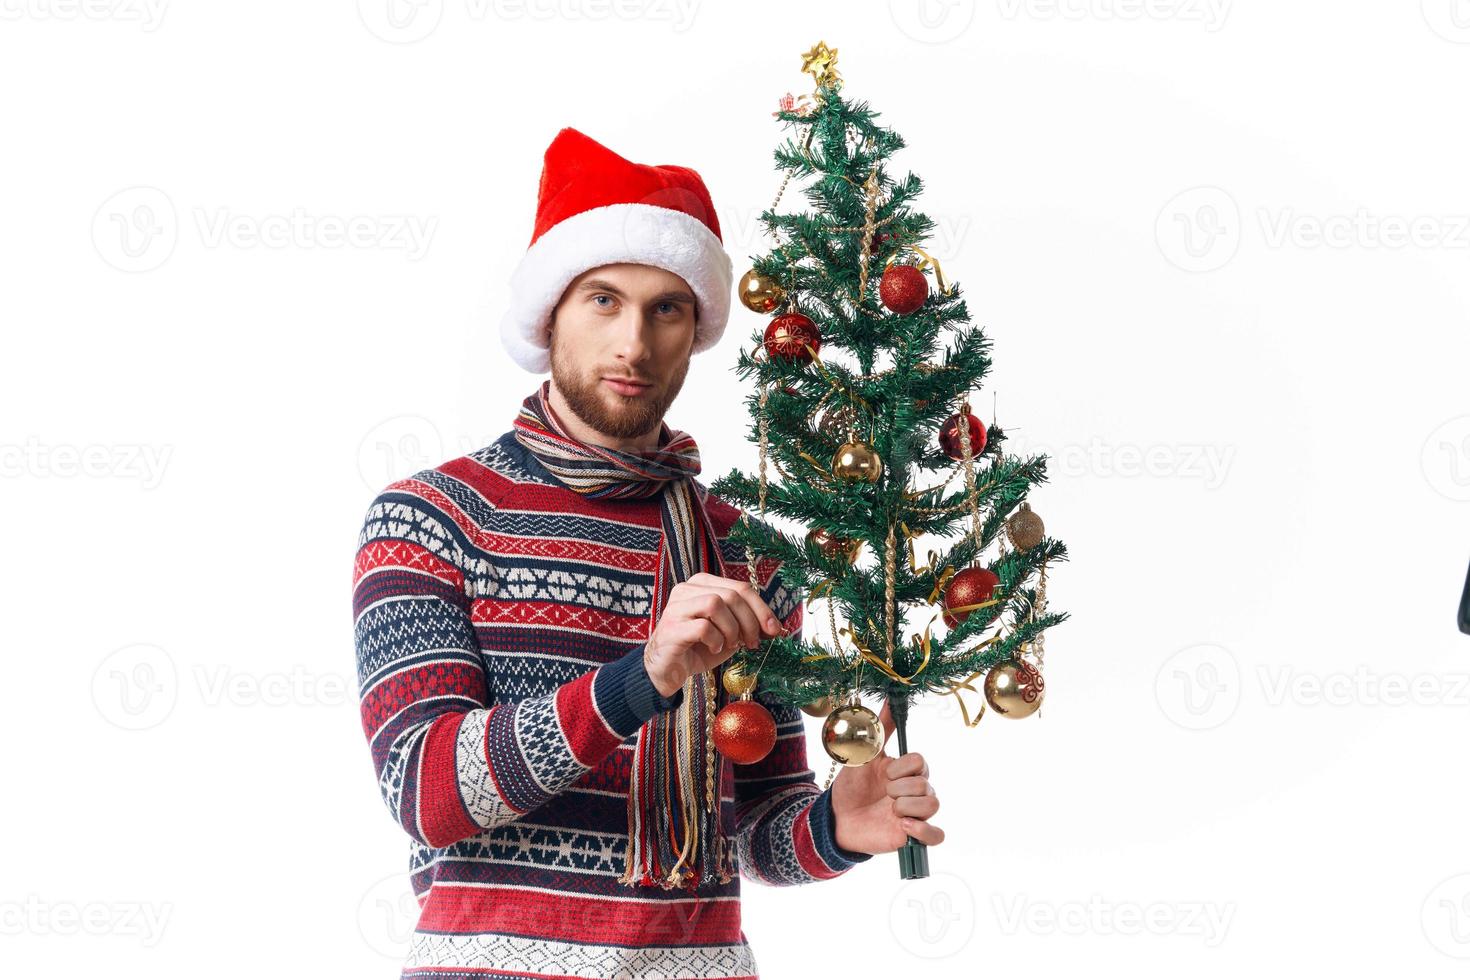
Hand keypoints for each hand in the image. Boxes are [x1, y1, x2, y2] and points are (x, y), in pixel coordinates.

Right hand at [643, 572, 784, 697]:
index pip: (740, 587)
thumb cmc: (699, 648)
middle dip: (749, 621)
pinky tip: (714, 649)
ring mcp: (676, 607)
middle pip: (731, 594)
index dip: (761, 608)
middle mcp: (686, 589)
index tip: (774, 630)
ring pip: (715, 603)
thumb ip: (748, 625)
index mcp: (703, 584)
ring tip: (730, 644)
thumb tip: (776, 627)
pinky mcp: (671, 628)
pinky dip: (715, 640)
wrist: (668, 670)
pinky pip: (703, 626)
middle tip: (752, 642)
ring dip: (731, 628)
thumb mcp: (729, 634)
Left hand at [828, 698, 943, 855]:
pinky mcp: (913, 836)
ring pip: (933, 804)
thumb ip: (879, 728)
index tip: (884, 774)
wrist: (837, 818)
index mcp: (904, 771)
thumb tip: (890, 699)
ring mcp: (915, 813)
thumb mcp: (863, 754)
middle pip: (926, 783)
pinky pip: (936, 835)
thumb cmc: (851, 786)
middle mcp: (914, 790)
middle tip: (883, 794)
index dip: (902, 768)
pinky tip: (903, 825)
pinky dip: (923, 830)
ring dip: (907, 806)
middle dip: (900, 788)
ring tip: (890, 810)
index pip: (921, 761)